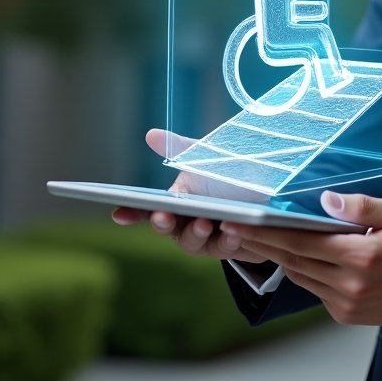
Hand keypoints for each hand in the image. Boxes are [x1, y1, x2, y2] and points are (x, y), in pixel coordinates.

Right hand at [111, 128, 269, 264]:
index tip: (118, 213)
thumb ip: (179, 148)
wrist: (263, 195)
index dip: (132, 212)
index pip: (147, 208)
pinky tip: (234, 229)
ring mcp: (205, 237)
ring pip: (193, 241)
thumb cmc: (225, 175)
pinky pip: (225, 246)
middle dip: (163, 223)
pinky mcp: (228, 246)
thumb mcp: (204, 158)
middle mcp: (184, 222)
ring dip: (196, 232)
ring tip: (204, 222)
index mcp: (176, 200)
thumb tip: (150, 134)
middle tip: (163, 216)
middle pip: (168, 227)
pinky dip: (228, 238)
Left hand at [220, 192, 381, 327]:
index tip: (241, 222)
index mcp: (360, 256)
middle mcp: (348, 283)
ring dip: (276, 257)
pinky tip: (290, 256)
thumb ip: (362, 206)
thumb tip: (328, 200)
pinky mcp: (343, 314)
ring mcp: (344, 302)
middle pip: (292, 259)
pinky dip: (299, 270)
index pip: (301, 241)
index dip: (267, 232)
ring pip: (298, 275)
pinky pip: (312, 288)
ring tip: (253, 238)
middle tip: (232, 227)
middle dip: (260, 242)